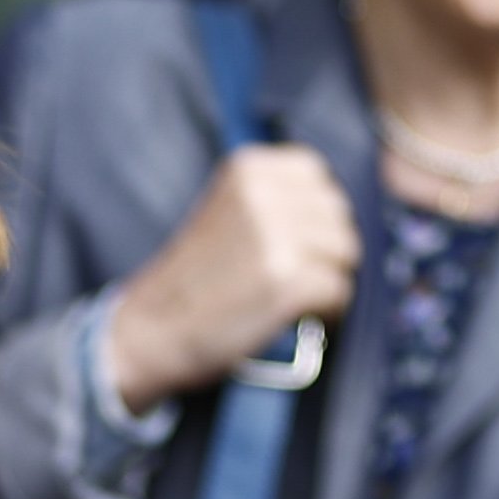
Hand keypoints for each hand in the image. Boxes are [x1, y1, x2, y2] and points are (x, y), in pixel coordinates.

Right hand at [102, 144, 360, 409]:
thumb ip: (277, 199)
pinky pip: (340, 290)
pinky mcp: (287, 280)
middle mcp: (264, 193)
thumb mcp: (229, 211)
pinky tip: (298, 318)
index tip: (297, 242)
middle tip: (297, 278)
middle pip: (339, 216)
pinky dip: (328, 311)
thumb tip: (338, 212)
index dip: (315, 215)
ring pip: (345, 253)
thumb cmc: (194, 278)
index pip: (318, 177)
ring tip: (295, 298)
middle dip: (327, 251)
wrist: (152, 330)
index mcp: (249, 168)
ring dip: (329, 280)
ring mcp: (276, 236)